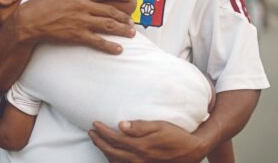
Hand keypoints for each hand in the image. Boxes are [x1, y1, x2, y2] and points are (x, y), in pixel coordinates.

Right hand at [16, 0, 135, 53]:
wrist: (30, 20)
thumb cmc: (44, 1)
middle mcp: (83, 6)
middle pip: (110, 11)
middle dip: (124, 17)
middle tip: (132, 21)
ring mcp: (81, 21)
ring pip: (108, 25)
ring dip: (122, 30)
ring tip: (131, 33)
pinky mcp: (77, 35)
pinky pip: (97, 41)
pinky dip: (109, 46)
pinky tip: (119, 49)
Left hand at [89, 121, 207, 162]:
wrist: (191, 151)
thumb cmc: (175, 135)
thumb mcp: (159, 126)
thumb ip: (139, 126)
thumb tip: (120, 124)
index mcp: (140, 146)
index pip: (115, 139)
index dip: (102, 131)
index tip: (94, 123)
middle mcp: (138, 158)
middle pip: (112, 151)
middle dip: (99, 141)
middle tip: (91, 132)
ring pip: (116, 161)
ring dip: (104, 151)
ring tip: (97, 141)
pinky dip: (113, 160)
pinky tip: (111, 154)